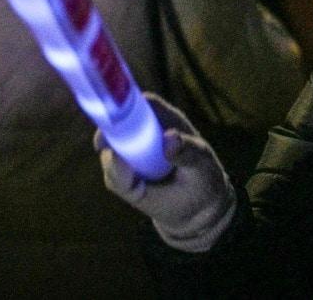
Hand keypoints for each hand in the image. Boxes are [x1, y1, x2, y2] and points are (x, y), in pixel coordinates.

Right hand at [96, 93, 236, 251]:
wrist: (198, 208)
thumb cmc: (204, 176)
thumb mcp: (201, 163)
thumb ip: (186, 151)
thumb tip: (169, 137)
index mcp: (167, 120)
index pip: (143, 103)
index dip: (127, 103)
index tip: (114, 113)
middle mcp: (145, 133)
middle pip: (117, 123)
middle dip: (108, 134)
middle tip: (108, 149)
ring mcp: (131, 154)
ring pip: (109, 152)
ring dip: (116, 166)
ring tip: (139, 184)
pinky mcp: (124, 175)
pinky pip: (113, 176)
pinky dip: (121, 181)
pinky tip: (139, 190)